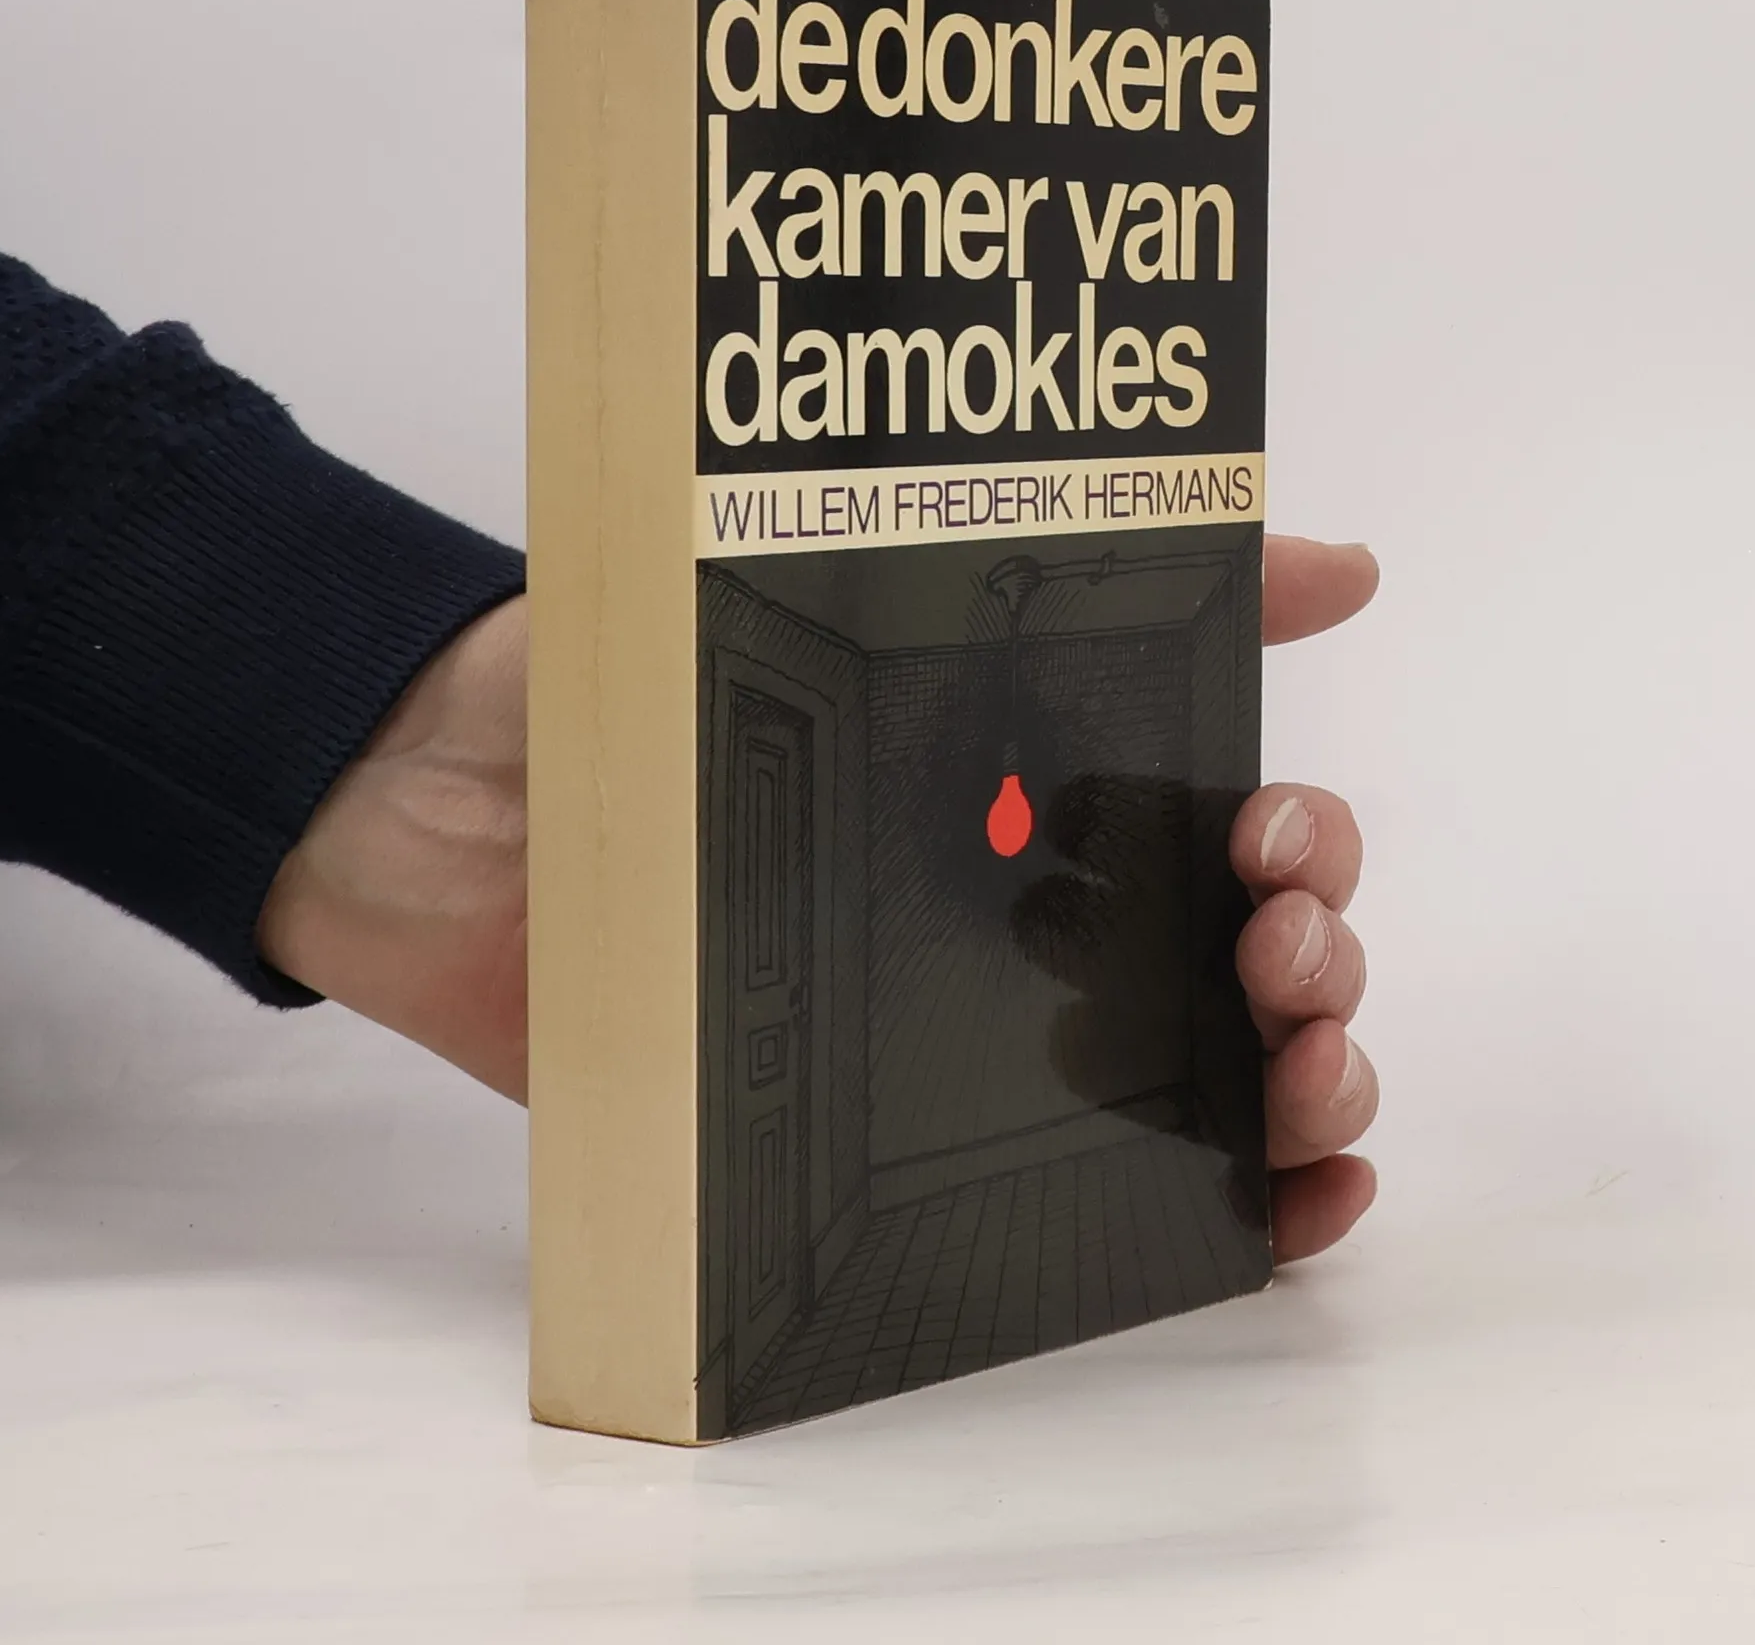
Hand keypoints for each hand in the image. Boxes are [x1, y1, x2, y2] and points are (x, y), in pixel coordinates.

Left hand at [259, 536, 1382, 1267]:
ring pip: (1204, 1071)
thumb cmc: (621, 677)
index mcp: (1029, 781)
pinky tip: (1294, 1199)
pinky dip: (1225, 1204)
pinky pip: (1088, 1184)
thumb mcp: (836, 573)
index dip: (1303, 840)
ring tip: (1300, 1081)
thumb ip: (1051, 552)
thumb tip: (1326, 549)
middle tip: (1275, 955)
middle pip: (1249, 952)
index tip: (1277, 840)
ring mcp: (973, 1026)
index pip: (1236, 820)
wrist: (427, 809)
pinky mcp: (898, 1132)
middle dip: (1316, 959)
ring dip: (1303, 1080)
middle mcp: (1028, 904)